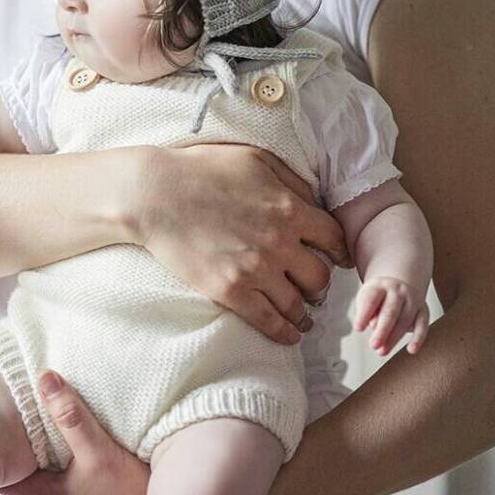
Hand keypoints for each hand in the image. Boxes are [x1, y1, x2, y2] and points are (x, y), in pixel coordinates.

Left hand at [0, 370, 150, 494]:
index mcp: (39, 488)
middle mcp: (44, 492)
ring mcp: (60, 490)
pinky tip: (61, 420)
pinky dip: (54, 438)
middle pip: (14, 458)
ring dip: (34, 433)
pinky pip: (55, 457)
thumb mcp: (98, 454)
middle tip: (1, 398)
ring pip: (35, 457)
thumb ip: (72, 419)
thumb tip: (47, 380)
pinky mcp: (77, 484)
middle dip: (8, 430)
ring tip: (29, 402)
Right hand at [130, 144, 352, 344]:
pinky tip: (290, 335)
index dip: (339, 251)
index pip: (334, 239)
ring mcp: (255, 270)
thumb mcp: (256, 159)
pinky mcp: (230, 291)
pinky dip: (285, 333)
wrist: (155, 194)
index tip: (337, 258)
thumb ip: (292, 181)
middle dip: (320, 282)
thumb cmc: (203, 169)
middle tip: (314, 285)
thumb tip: (315, 202)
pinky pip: (269, 322)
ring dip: (305, 311)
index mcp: (290, 209)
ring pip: (298, 304)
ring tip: (305, 316)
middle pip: (320, 276)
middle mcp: (279, 243)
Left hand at [354, 276, 429, 354]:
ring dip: (394, 339)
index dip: (364, 315)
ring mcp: (413, 300)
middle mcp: (398, 291)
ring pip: (404, 321)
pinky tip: (411, 350)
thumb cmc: (378, 295)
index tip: (358, 329)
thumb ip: (368, 311)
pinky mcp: (423, 310)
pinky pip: (423, 325)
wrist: (399, 282)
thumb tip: (374, 325)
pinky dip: (418, 339)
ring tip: (382, 351)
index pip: (371, 300)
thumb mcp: (367, 297)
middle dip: (382, 330)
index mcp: (380, 286)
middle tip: (373, 345)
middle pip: (390, 312)